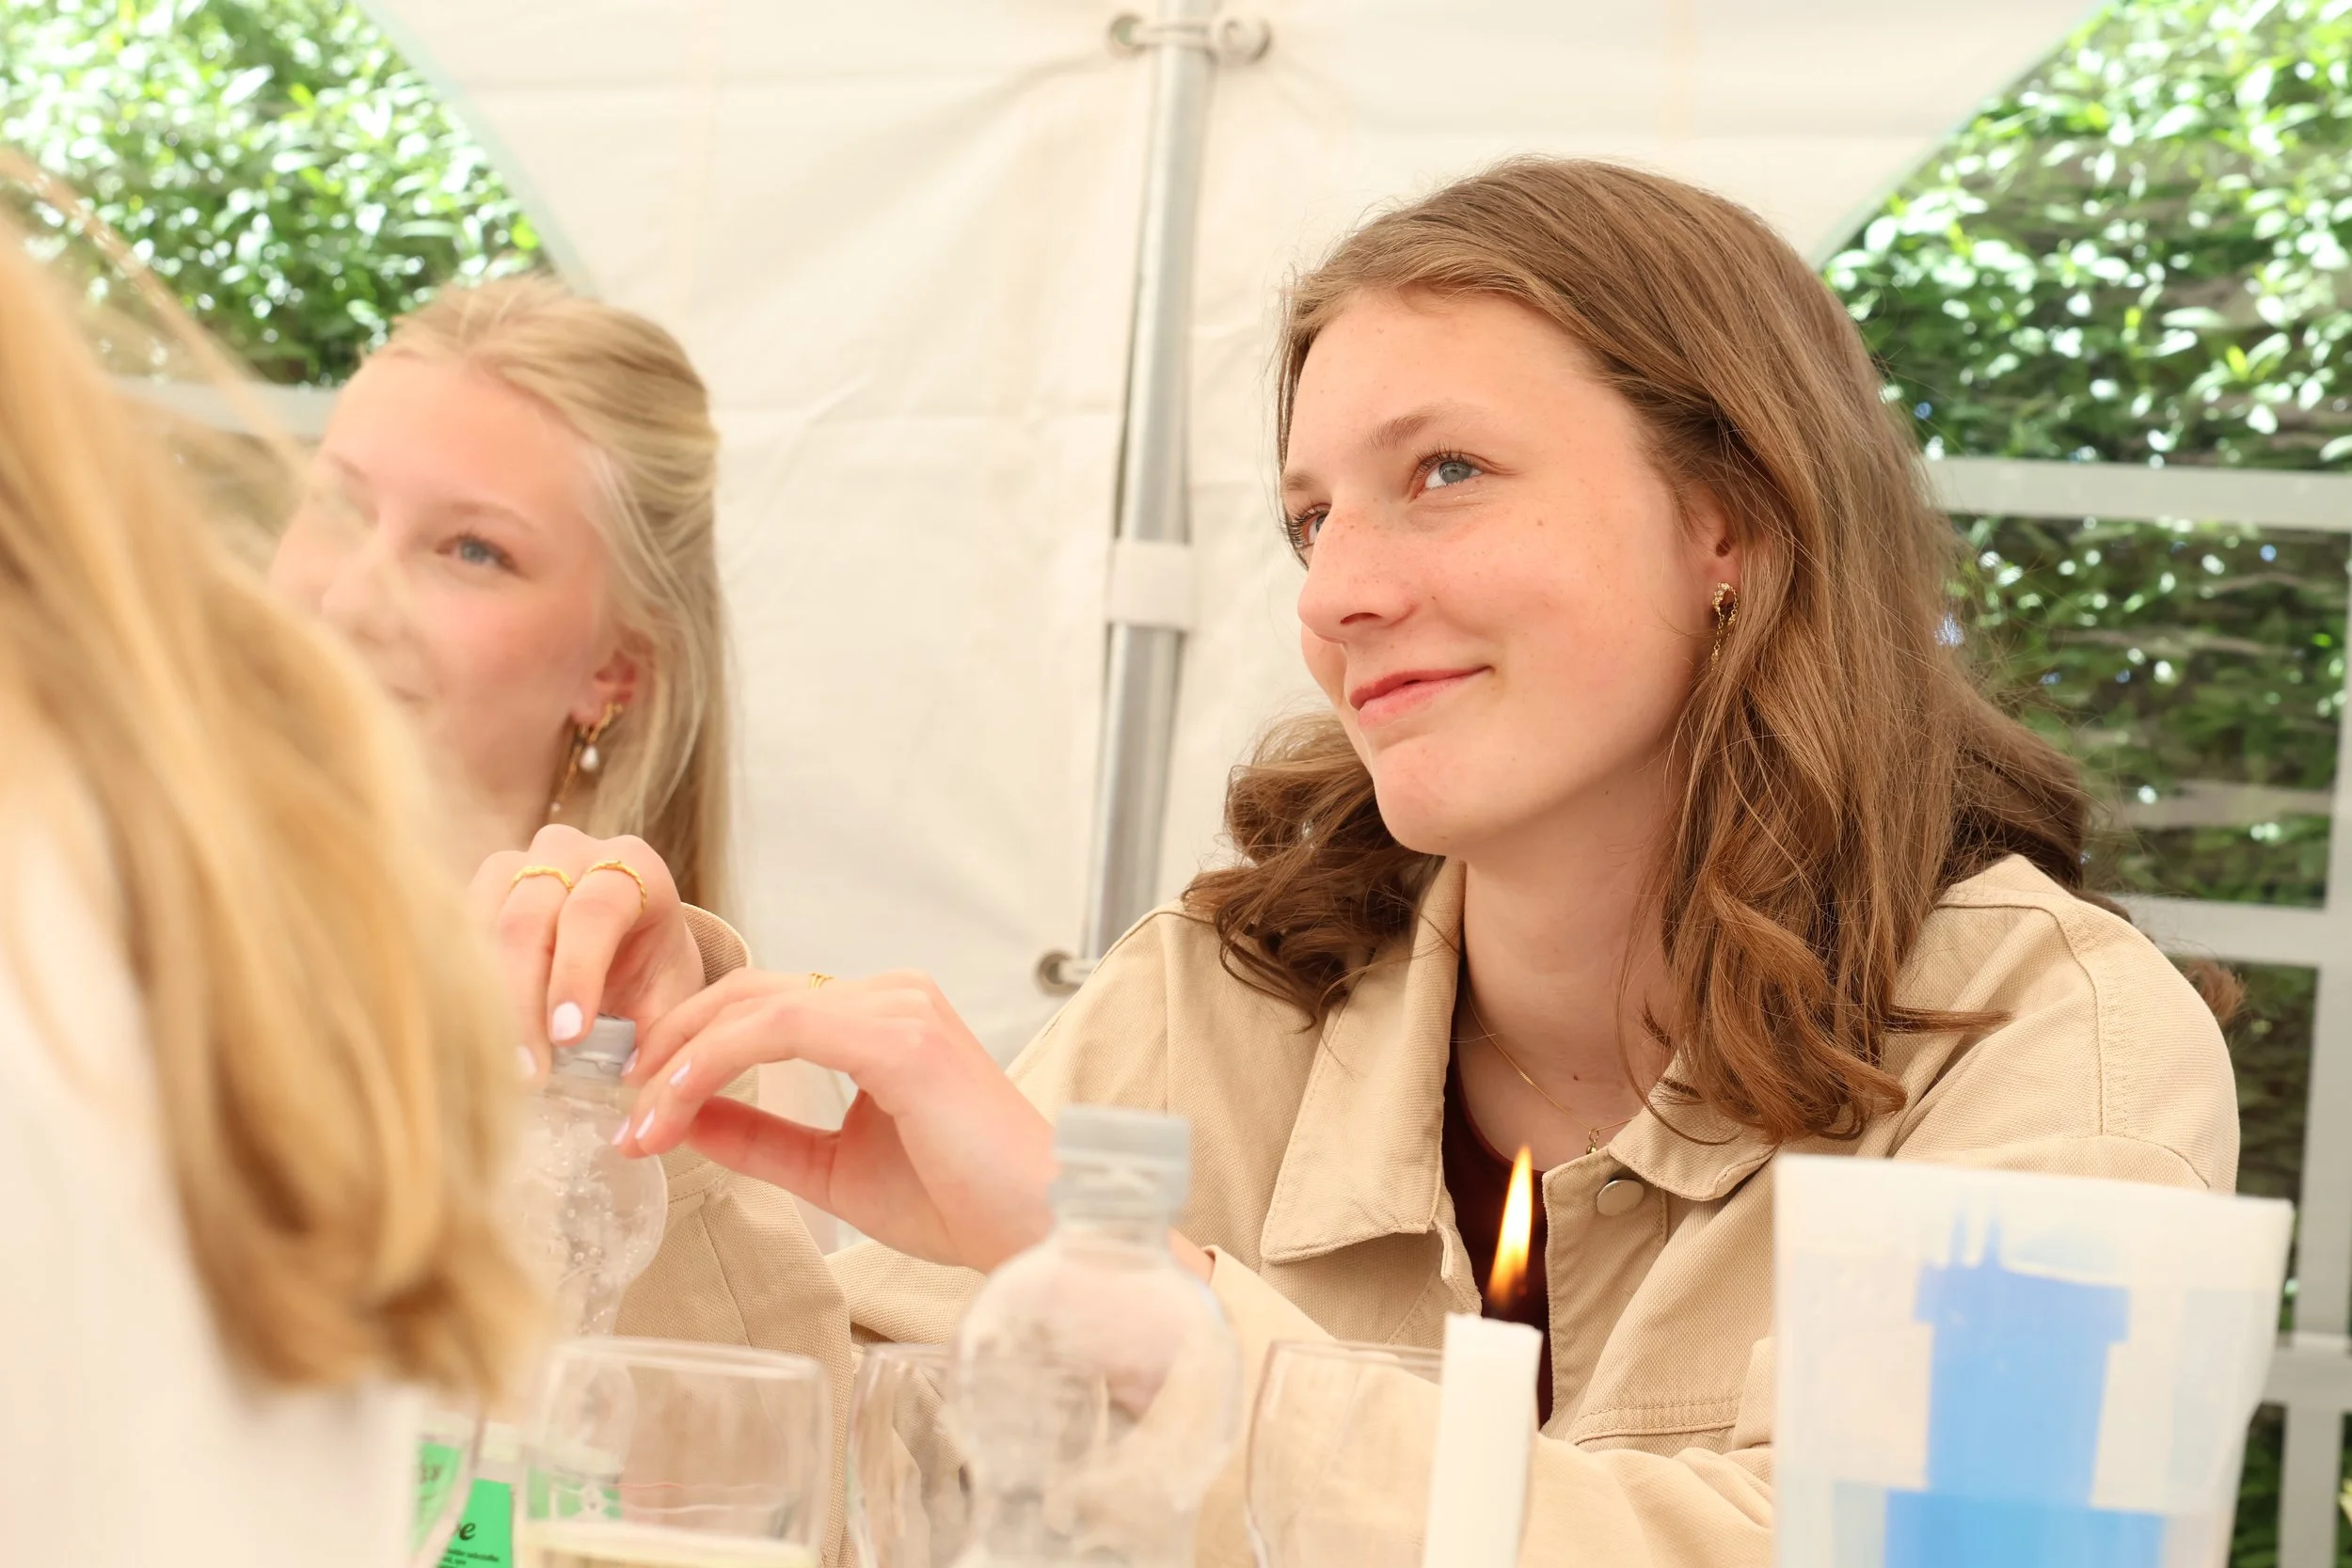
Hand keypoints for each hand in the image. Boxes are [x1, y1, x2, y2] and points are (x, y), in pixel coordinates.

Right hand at [470, 825, 707, 1078]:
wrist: (628, 943)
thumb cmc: (651, 973)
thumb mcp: (668, 1000)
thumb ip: (651, 1036)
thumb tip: (624, 1088)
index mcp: (635, 867)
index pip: (595, 912)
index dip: (576, 974)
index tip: (569, 1038)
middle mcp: (570, 851)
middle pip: (527, 918)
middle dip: (522, 1000)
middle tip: (524, 1072)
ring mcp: (515, 864)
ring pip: (481, 925)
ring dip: (481, 999)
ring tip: (491, 1063)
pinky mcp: (474, 889)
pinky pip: (451, 933)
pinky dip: (456, 988)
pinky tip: (464, 1038)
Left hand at [620, 968, 1058, 1271]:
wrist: (1040, 1229)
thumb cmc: (960, 1201)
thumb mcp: (832, 1169)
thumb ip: (762, 1137)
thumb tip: (684, 1120)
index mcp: (883, 1016)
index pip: (760, 1006)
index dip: (686, 1047)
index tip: (635, 1108)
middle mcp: (891, 994)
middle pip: (745, 992)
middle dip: (668, 1044)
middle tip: (619, 1106)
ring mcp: (897, 1008)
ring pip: (752, 1006)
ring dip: (679, 1060)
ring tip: (637, 1120)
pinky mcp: (898, 1038)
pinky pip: (778, 1030)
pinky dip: (713, 1065)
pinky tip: (676, 1107)